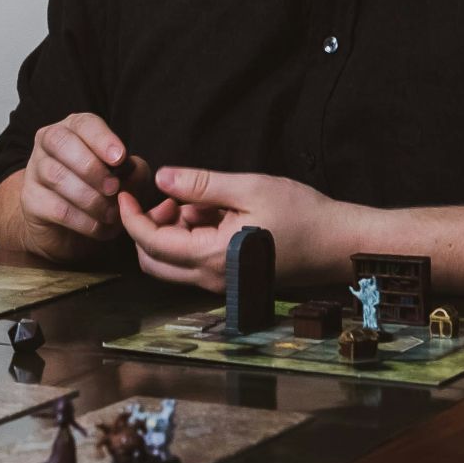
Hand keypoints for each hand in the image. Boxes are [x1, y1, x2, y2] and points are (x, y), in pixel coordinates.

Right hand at [17, 112, 148, 257]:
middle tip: (113, 188)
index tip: (120, 158)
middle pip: (60, 142)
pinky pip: (56, 207)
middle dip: (91, 167)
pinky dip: (83, 220)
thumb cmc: (97, 190)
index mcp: (73, 129)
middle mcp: (49, 143)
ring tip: (111, 213)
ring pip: (56, 175)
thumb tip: (134, 170)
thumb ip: (134, 171)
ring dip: (89, 198)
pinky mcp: (31, 200)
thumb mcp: (122, 177)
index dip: (102, 139)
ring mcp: (35, 170)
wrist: (66, 226)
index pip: (83, 124)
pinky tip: (98, 226)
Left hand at [115, 166, 345, 291]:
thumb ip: (201, 185)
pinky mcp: (232, 280)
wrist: (339, 244)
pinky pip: (194, 264)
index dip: (130, 216)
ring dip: (171, 233)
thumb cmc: (302, 214)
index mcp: (212, 257)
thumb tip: (161, 178)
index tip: (124, 191)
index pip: (150, 242)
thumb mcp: (249, 188)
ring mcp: (222, 284)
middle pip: (153, 261)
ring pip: (172, 264)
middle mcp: (212, 279)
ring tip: (200, 202)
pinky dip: (190, 239)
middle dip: (148, 227)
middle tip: (168, 197)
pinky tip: (215, 215)